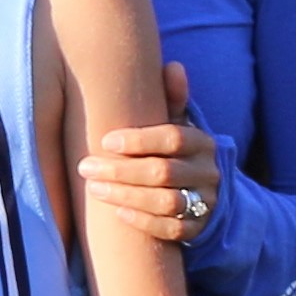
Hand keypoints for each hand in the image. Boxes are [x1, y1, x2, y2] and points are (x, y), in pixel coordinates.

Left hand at [80, 59, 218, 254]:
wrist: (202, 193)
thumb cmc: (176, 154)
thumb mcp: (177, 126)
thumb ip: (172, 99)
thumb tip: (173, 66)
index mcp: (202, 142)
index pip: (173, 137)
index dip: (138, 140)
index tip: (105, 141)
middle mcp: (209, 172)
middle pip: (163, 172)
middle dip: (120, 170)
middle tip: (86, 167)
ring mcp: (206, 202)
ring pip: (166, 202)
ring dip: (126, 196)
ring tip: (95, 189)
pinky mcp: (199, 229)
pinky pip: (172, 229)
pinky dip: (143, 222)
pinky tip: (117, 213)